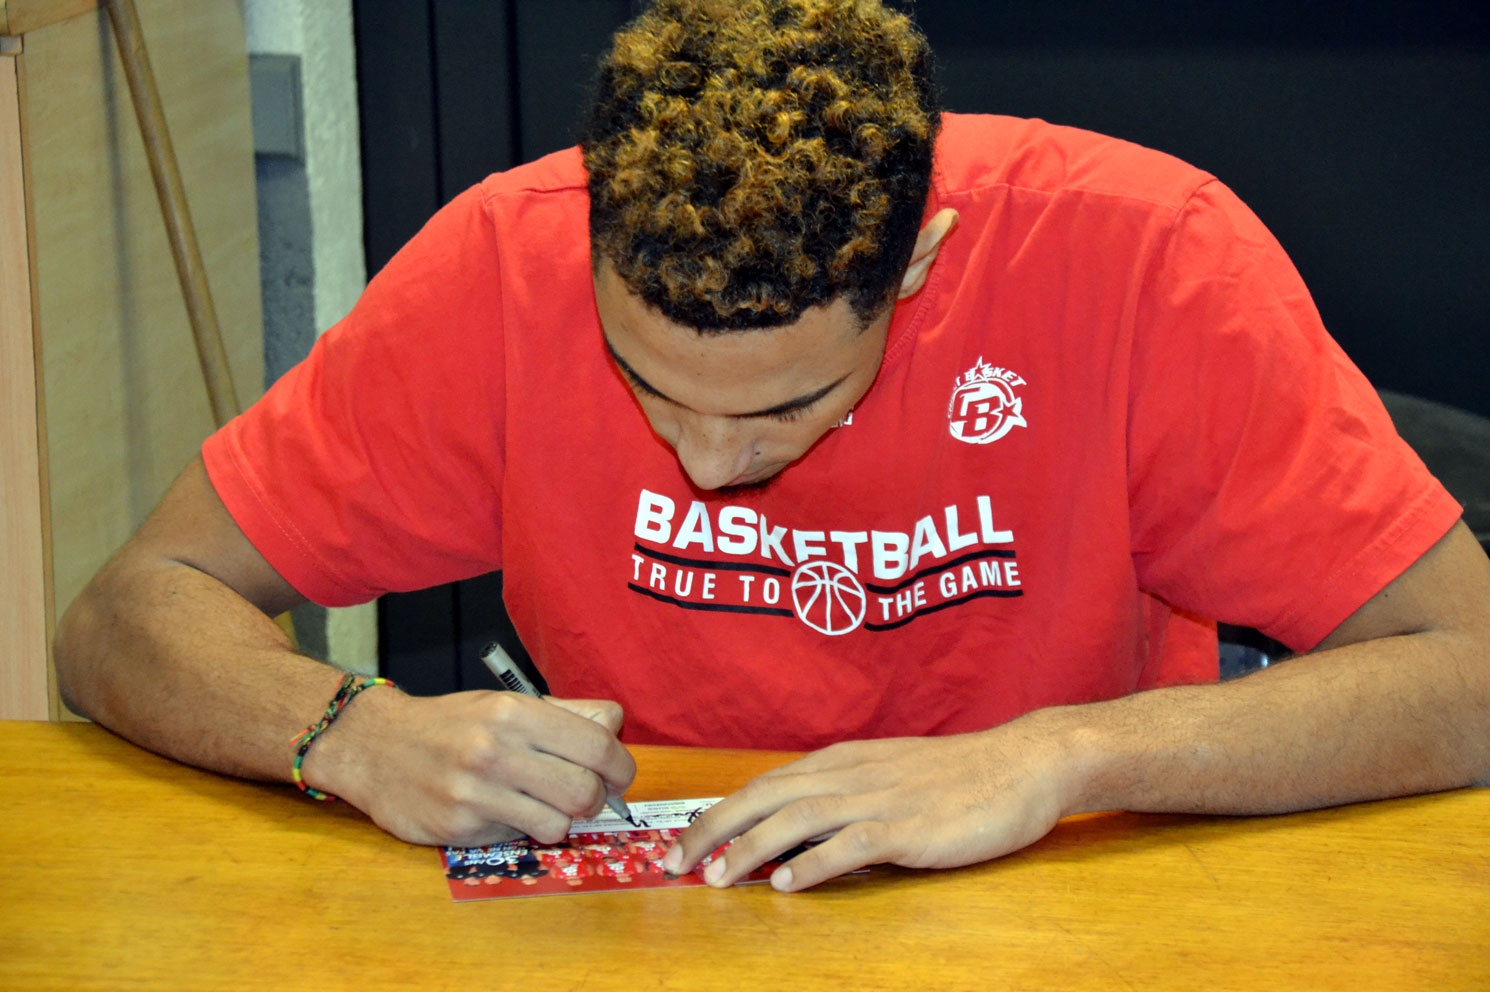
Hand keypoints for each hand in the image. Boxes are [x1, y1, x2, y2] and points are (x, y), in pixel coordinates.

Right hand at [303, 687, 635, 846]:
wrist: (374, 746)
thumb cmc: (451, 724)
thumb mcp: (506, 704)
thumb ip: (565, 714)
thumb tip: (615, 727)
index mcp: (515, 713)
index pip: (597, 744)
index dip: (620, 766)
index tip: (617, 774)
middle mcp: (495, 750)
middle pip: (586, 791)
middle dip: (597, 799)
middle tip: (586, 795)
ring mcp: (475, 793)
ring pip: (559, 823)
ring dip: (562, 819)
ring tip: (543, 803)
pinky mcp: (460, 828)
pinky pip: (520, 837)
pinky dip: (524, 828)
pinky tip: (504, 811)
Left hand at [662, 714, 1074, 891]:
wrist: (1024, 763)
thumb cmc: (959, 776)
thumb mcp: (889, 777)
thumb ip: (844, 798)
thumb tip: (796, 837)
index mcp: (843, 761)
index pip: (765, 784)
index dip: (719, 812)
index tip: (683, 842)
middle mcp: (852, 773)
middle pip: (766, 795)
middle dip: (715, 828)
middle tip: (676, 863)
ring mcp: (881, 798)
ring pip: (799, 817)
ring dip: (752, 848)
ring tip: (719, 878)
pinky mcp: (910, 826)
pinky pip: (853, 843)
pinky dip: (816, 862)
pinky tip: (790, 884)